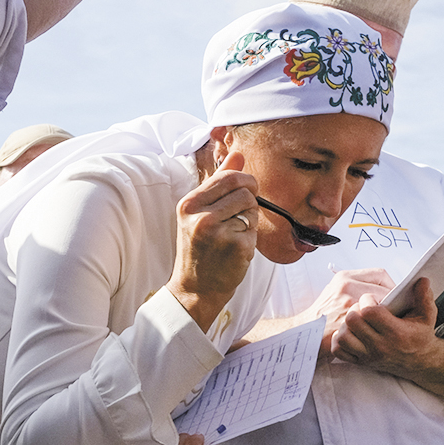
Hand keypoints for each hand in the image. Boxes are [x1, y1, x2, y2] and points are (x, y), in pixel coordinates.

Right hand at [166, 150, 257, 330]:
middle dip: (250, 198)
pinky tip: (236, 249)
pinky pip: (254, 229)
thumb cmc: (199, 250)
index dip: (243, 181)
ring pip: (252, 207)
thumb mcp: (200, 214)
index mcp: (189, 204)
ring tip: (234, 234)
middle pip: (243, 188)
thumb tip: (237, 155)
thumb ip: (218, 183)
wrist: (195, 289)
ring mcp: (218, 232)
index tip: (244, 192)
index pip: (227, 176)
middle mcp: (200, 216)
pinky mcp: (235, 246)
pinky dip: (250, 238)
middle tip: (243, 213)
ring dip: (250, 219)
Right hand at [304, 268, 393, 349]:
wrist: (305, 332)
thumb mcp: (335, 290)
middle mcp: (346, 287)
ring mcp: (348, 304)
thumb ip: (357, 286)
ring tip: (388, 321)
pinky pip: (375, 322)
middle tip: (397, 310)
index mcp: (345, 277)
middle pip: (385, 290)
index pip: (380, 274)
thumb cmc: (322, 314)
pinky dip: (380, 326)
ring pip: (383, 306)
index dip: (391, 285)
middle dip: (393, 301)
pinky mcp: (350, 322)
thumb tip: (384, 289)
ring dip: (388, 315)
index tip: (395, 294)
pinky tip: (379, 330)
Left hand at [328, 276, 441, 377]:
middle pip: (353, 321)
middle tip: (363, 307)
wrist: (420, 362)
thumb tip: (422, 280)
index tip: (372, 298)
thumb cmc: (421, 336)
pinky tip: (350, 333)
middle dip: (355, 309)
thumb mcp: (427, 316)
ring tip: (357, 320)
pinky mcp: (361, 362)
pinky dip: (340, 340)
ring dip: (346, 325)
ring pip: (343, 336)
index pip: (370, 312)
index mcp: (396, 332)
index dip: (367, 300)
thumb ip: (425, 297)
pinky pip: (339, 351)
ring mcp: (368, 355)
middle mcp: (380, 346)